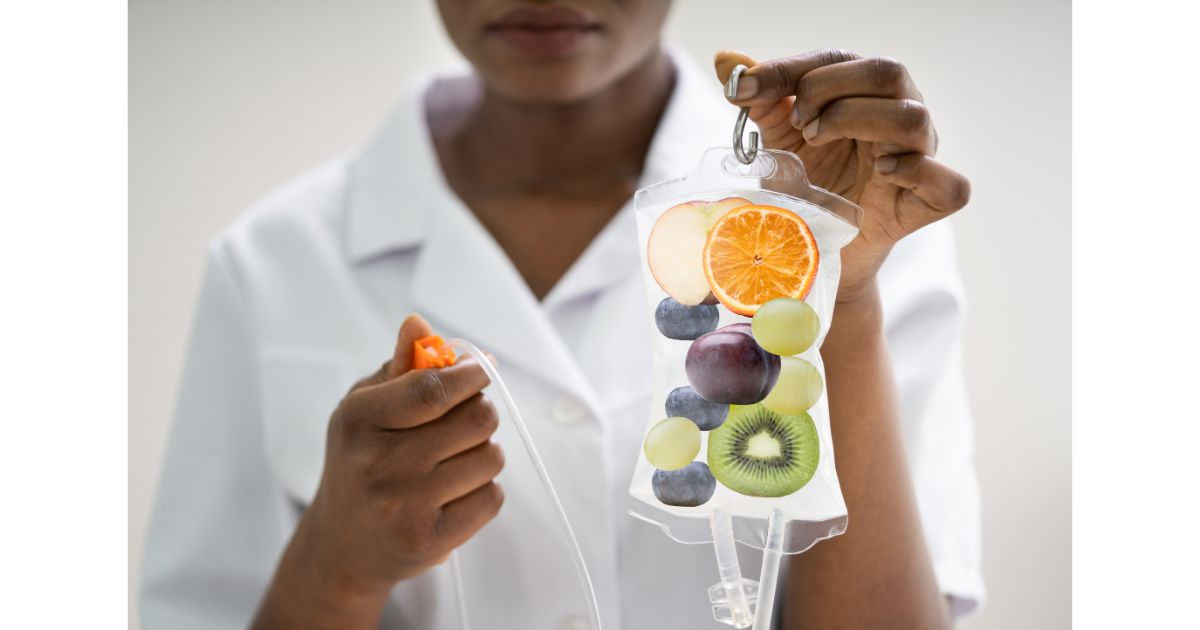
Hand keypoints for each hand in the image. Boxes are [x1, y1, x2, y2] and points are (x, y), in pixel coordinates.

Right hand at [261, 314, 502, 625]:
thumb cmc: (360, 463)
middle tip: (465, 420)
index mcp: (359, 420)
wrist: (341, 546)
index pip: (432, 389)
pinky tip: (455, 492)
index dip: (469, 374)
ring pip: (490, 457)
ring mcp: (405, 505)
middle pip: (476, 419)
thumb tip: (419, 324)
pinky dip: (483, 490)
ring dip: (483, 453)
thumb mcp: (364, 408)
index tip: (481, 369)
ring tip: (454, 461)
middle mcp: (380, 463)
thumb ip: (398, 366)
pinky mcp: (429, 540)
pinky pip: (491, 497)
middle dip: (480, 412)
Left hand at [715, 50, 970, 302]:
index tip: (749, 91)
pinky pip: (950, 184)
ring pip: (914, 117)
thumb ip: (760, 98)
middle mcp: (900, 116)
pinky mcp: (927, 204)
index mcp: (866, 92)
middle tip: (798, 124)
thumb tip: (728, 59)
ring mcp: (919, 158)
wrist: (810, 252)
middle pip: (887, 72)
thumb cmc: (804, 186)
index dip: (791, 70)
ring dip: (860, 121)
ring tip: (819, 143)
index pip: (840, 59)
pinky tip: (880, 173)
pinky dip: (916, 172)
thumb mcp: (776, 139)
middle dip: (830, 91)